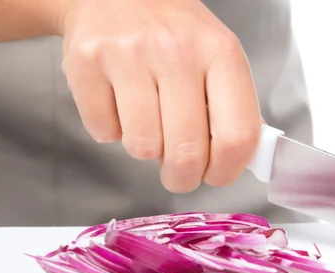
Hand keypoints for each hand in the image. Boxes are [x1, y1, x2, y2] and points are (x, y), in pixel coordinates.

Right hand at [60, 0, 261, 192]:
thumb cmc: (176, 34)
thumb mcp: (219, 57)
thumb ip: (236, 107)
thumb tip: (248, 159)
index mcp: (221, 53)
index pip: (237, 136)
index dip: (227, 171)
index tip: (215, 175)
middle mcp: (177, 51)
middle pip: (187, 152)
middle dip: (182, 177)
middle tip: (178, 172)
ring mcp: (129, 54)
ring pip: (143, 147)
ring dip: (146, 149)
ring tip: (148, 122)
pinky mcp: (86, 62)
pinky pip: (104, 132)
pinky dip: (112, 130)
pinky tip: (120, 103)